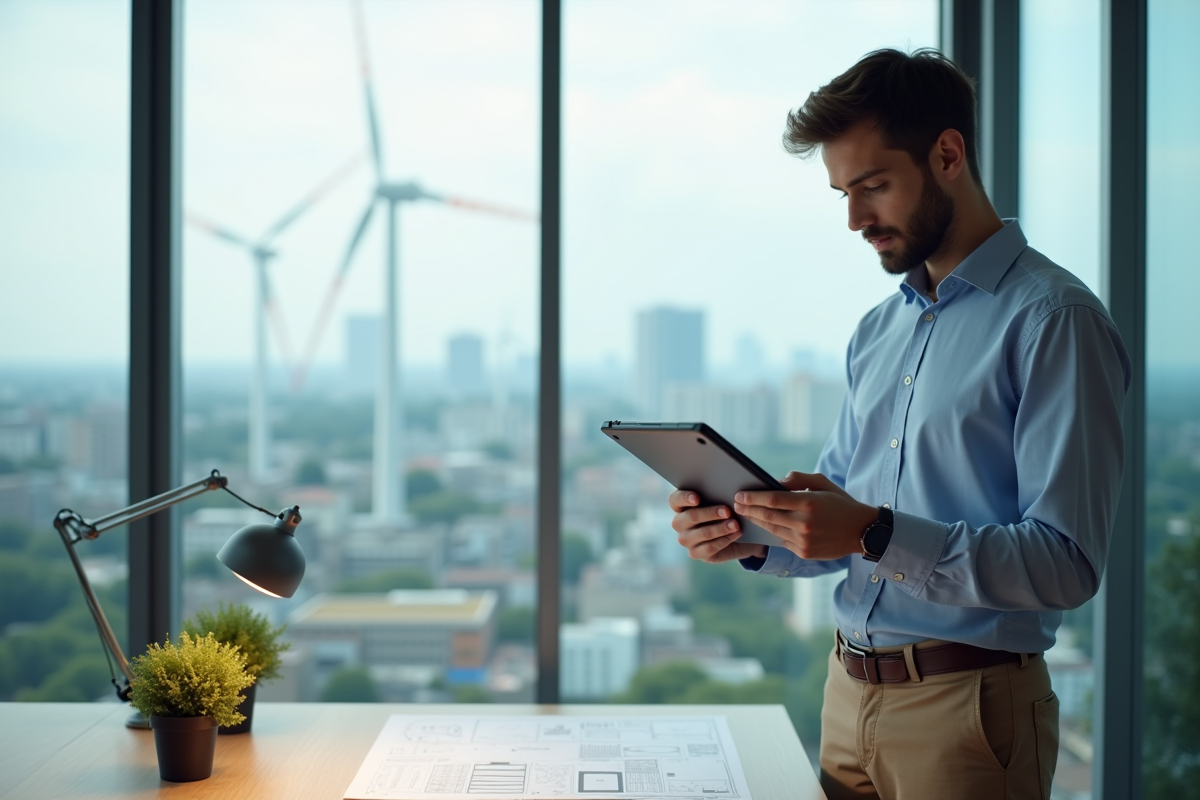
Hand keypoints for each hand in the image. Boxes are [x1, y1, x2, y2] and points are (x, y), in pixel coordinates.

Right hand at [669, 489, 767, 563]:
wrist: (733, 534)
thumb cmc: (723, 512)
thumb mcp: (719, 501)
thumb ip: (716, 494)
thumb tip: (724, 489)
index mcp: (680, 506)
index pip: (675, 500)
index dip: (684, 498)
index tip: (697, 498)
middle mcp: (679, 523)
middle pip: (690, 516)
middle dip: (710, 513)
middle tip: (727, 511)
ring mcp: (686, 540)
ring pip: (702, 533)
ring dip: (720, 528)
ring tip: (735, 524)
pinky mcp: (695, 553)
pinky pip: (709, 548)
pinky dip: (724, 540)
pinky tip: (735, 534)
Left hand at [732, 472, 878, 560]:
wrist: (863, 531)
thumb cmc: (841, 503)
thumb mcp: (823, 484)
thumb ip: (798, 479)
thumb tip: (775, 482)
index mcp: (808, 503)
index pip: (772, 499)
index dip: (753, 497)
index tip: (739, 495)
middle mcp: (805, 523)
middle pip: (767, 516)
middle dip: (748, 509)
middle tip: (736, 505)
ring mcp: (804, 540)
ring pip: (772, 529)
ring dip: (757, 521)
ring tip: (746, 514)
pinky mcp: (805, 552)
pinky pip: (782, 540)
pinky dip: (773, 532)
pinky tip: (764, 526)